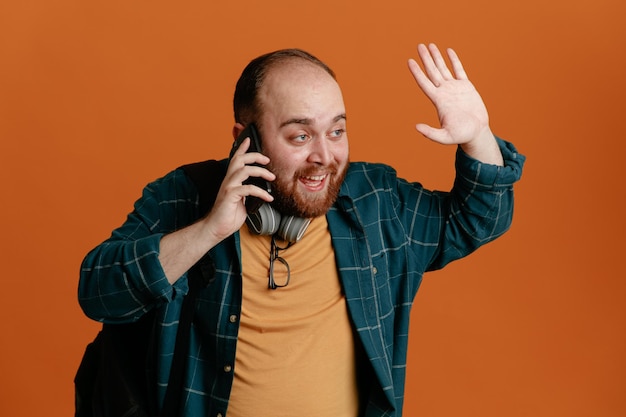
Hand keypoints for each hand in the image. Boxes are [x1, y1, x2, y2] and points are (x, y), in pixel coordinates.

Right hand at [203, 138, 274, 240]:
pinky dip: (261, 192)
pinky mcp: (230, 196)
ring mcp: (228, 187)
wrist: (217, 228)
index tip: (249, 139)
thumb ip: (248, 191)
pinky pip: (248, 189)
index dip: (242, 148)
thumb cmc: (229, 215)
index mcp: (231, 180)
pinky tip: (269, 198)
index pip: (235, 159)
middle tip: (267, 160)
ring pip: (244, 170)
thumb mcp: (242, 200)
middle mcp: (228, 181)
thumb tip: (261, 189)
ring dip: (260, 172)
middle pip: (239, 160)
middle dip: (254, 156)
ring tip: (271, 178)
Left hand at [408, 43, 501, 164]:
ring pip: (443, 69)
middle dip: (425, 59)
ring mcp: (454, 88)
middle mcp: (444, 92)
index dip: (416, 72)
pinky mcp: (466, 87)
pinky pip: (459, 70)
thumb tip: (416, 127)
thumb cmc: (461, 136)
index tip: (409, 61)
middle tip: (419, 46)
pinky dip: (454, 60)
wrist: (476, 132)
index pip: (424, 83)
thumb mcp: (445, 137)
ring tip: (430, 45)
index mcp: (438, 101)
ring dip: (436, 57)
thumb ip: (431, 133)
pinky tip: (448, 51)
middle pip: (432, 72)